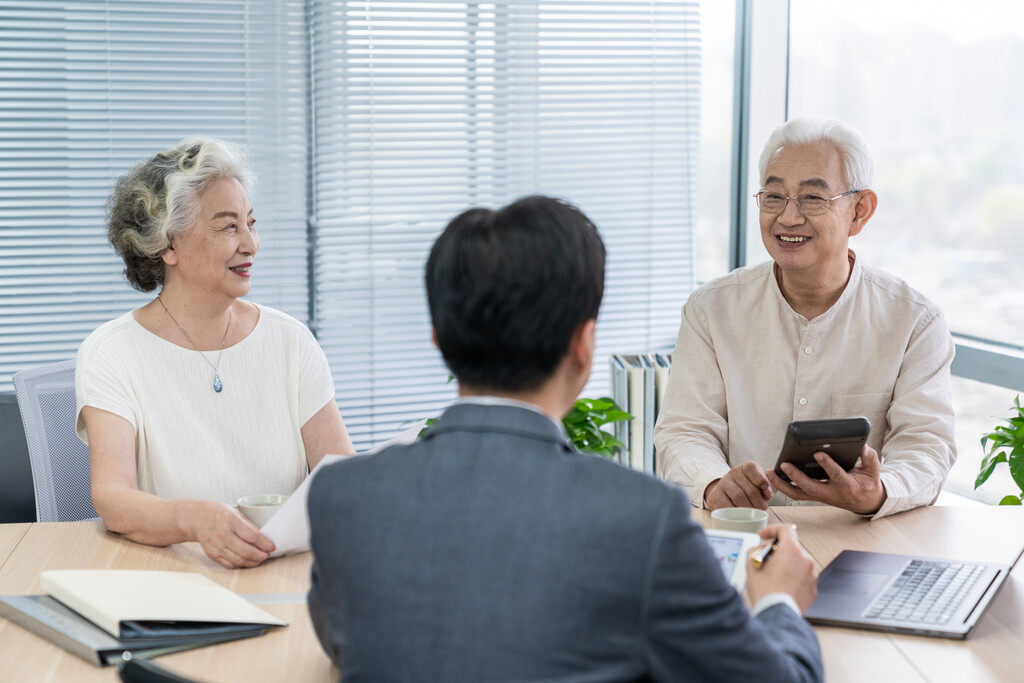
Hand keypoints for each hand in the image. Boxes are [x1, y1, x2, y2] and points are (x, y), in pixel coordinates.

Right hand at [189, 501, 275, 567]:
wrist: (196, 519)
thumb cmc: (217, 513)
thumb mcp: (235, 512)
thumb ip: (248, 524)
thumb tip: (263, 537)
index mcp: (230, 521)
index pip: (252, 536)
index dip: (264, 543)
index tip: (272, 546)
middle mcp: (223, 535)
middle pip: (247, 551)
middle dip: (260, 555)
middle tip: (267, 555)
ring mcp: (217, 546)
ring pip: (239, 560)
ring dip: (252, 562)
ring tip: (260, 559)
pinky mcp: (212, 554)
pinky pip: (229, 564)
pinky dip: (241, 564)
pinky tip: (247, 561)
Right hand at [704, 461, 774, 509]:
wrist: (727, 494)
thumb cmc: (748, 491)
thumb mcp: (761, 486)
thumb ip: (769, 487)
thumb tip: (768, 491)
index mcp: (747, 468)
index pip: (753, 469)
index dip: (763, 482)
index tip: (767, 494)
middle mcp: (734, 472)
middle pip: (750, 489)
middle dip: (759, 502)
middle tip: (762, 509)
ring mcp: (723, 483)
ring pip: (739, 497)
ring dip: (749, 508)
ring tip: (753, 513)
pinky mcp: (716, 495)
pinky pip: (727, 505)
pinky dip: (736, 512)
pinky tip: (740, 514)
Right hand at [745, 524, 816, 612]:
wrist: (776, 616)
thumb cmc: (766, 593)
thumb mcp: (751, 566)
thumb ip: (754, 550)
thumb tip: (758, 550)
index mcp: (792, 551)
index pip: (785, 530)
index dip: (772, 530)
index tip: (764, 536)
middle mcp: (805, 561)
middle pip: (791, 548)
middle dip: (777, 552)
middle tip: (765, 560)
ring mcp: (811, 576)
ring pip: (797, 564)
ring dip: (785, 566)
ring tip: (772, 578)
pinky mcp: (813, 589)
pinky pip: (802, 578)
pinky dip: (792, 579)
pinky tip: (780, 587)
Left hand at [765, 445, 885, 514]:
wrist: (866, 501)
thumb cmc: (867, 483)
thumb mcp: (873, 470)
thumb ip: (869, 458)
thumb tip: (862, 446)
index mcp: (847, 486)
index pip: (836, 475)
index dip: (827, 465)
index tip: (818, 454)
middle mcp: (831, 493)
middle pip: (810, 488)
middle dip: (796, 477)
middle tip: (784, 464)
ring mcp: (821, 496)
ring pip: (798, 494)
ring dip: (782, 485)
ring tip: (770, 473)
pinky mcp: (814, 496)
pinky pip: (796, 493)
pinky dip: (783, 486)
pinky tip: (773, 477)